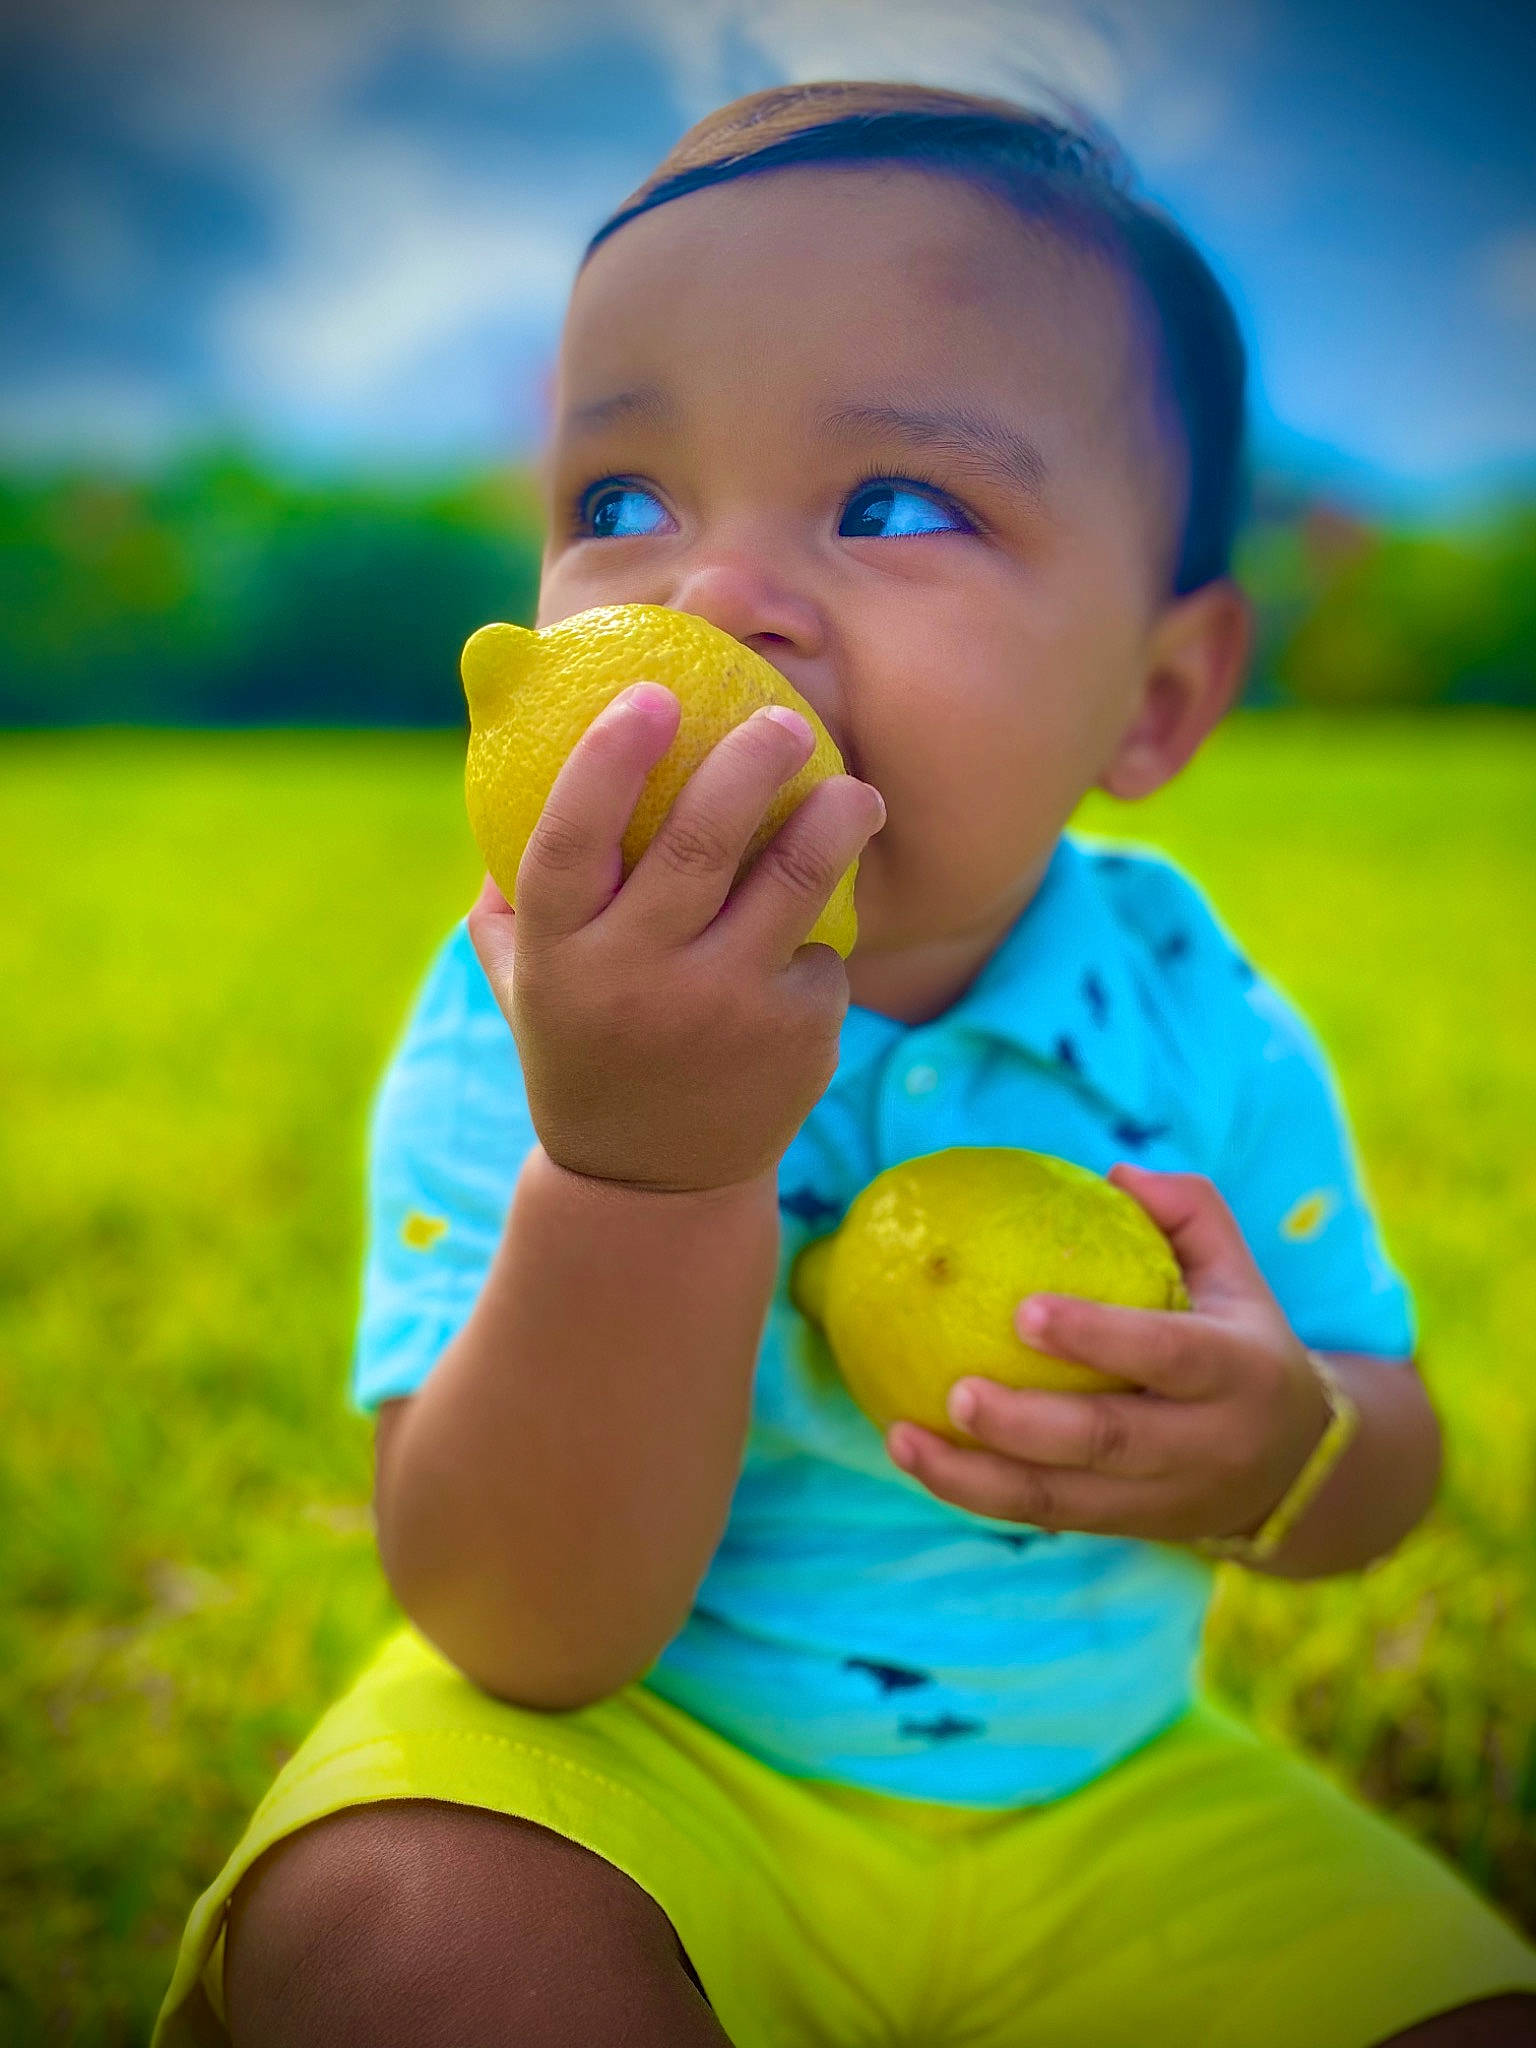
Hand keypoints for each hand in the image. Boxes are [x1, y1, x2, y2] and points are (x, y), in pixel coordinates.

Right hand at [467, 681, 885, 1192]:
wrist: (649, 1181)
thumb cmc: (584, 1043)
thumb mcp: (523, 979)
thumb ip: (511, 890)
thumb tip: (510, 762)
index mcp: (560, 952)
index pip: (571, 840)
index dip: (608, 762)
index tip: (652, 696)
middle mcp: (636, 978)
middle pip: (701, 842)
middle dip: (751, 761)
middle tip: (784, 721)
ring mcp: (721, 1010)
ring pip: (792, 882)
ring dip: (833, 819)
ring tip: (854, 794)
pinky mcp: (794, 1037)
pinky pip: (821, 952)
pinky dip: (816, 939)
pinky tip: (800, 953)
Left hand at [885, 1164, 1332, 1544]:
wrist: (1296, 1473)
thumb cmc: (1243, 1344)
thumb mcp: (1240, 1275)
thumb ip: (1190, 1212)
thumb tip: (1115, 1173)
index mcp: (1237, 1372)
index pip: (1169, 1355)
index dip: (1099, 1337)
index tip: (1023, 1311)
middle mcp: (1202, 1444)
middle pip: (1107, 1443)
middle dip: (1025, 1424)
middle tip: (953, 1390)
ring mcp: (1160, 1499)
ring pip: (1062, 1502)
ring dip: (975, 1478)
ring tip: (902, 1439)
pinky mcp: (1122, 1530)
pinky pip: (1044, 1517)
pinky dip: (976, 1494)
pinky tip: (915, 1458)